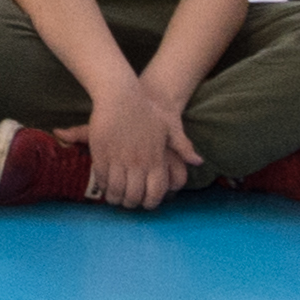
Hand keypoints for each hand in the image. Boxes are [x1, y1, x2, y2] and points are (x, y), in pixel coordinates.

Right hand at [83, 79, 196, 210]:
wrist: (121, 95)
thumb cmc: (146, 110)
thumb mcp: (170, 127)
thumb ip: (183, 146)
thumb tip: (198, 162)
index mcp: (156, 159)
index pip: (155, 191)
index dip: (150, 202)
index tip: (145, 203)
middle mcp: (138, 163)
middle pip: (134, 195)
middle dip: (130, 203)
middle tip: (127, 203)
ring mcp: (119, 159)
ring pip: (117, 190)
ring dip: (114, 198)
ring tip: (113, 198)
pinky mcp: (101, 154)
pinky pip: (102, 177)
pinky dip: (102, 185)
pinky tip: (103, 185)